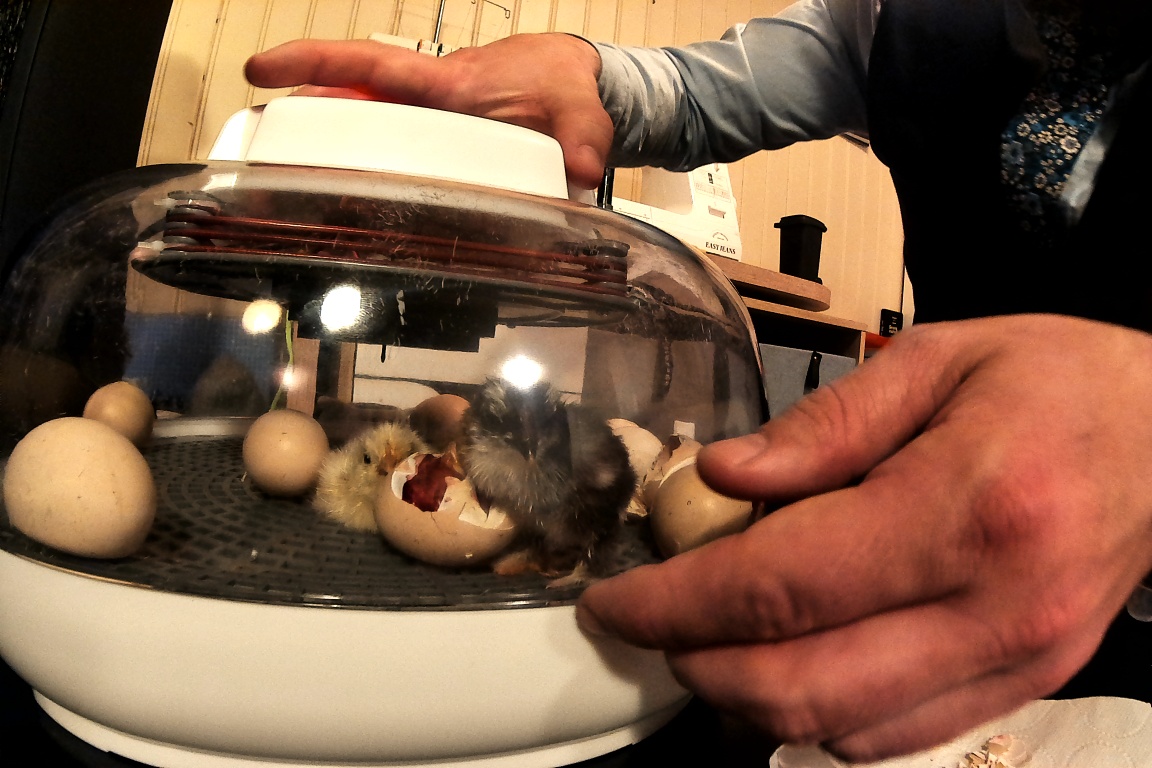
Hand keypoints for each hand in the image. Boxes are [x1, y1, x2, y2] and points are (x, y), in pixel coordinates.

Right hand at [244, 34, 612, 188]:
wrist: (571, 78)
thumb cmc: (564, 85)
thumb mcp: (580, 113)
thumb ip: (584, 142)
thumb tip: (584, 173)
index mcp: (450, 85)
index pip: (374, 70)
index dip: (319, 67)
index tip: (266, 70)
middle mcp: (430, 97)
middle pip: (352, 95)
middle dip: (302, 102)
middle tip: (254, 123)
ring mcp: (429, 115)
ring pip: (364, 119)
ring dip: (324, 134)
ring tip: (279, 166)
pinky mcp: (436, 132)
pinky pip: (388, 139)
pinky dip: (360, 153)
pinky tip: (340, 185)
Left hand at [576, 314, 1151, 760]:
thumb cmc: (1056, 380)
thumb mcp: (936, 359)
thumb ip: (822, 426)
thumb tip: (722, 478)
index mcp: (965, 507)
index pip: (782, 586)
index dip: (677, 605)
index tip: (613, 603)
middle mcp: (994, 606)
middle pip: (802, 684)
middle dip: (697, 666)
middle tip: (650, 623)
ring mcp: (1016, 662)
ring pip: (841, 732)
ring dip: (748, 700)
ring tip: (709, 639)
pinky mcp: (1024, 685)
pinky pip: (895, 739)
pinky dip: (818, 718)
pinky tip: (790, 663)